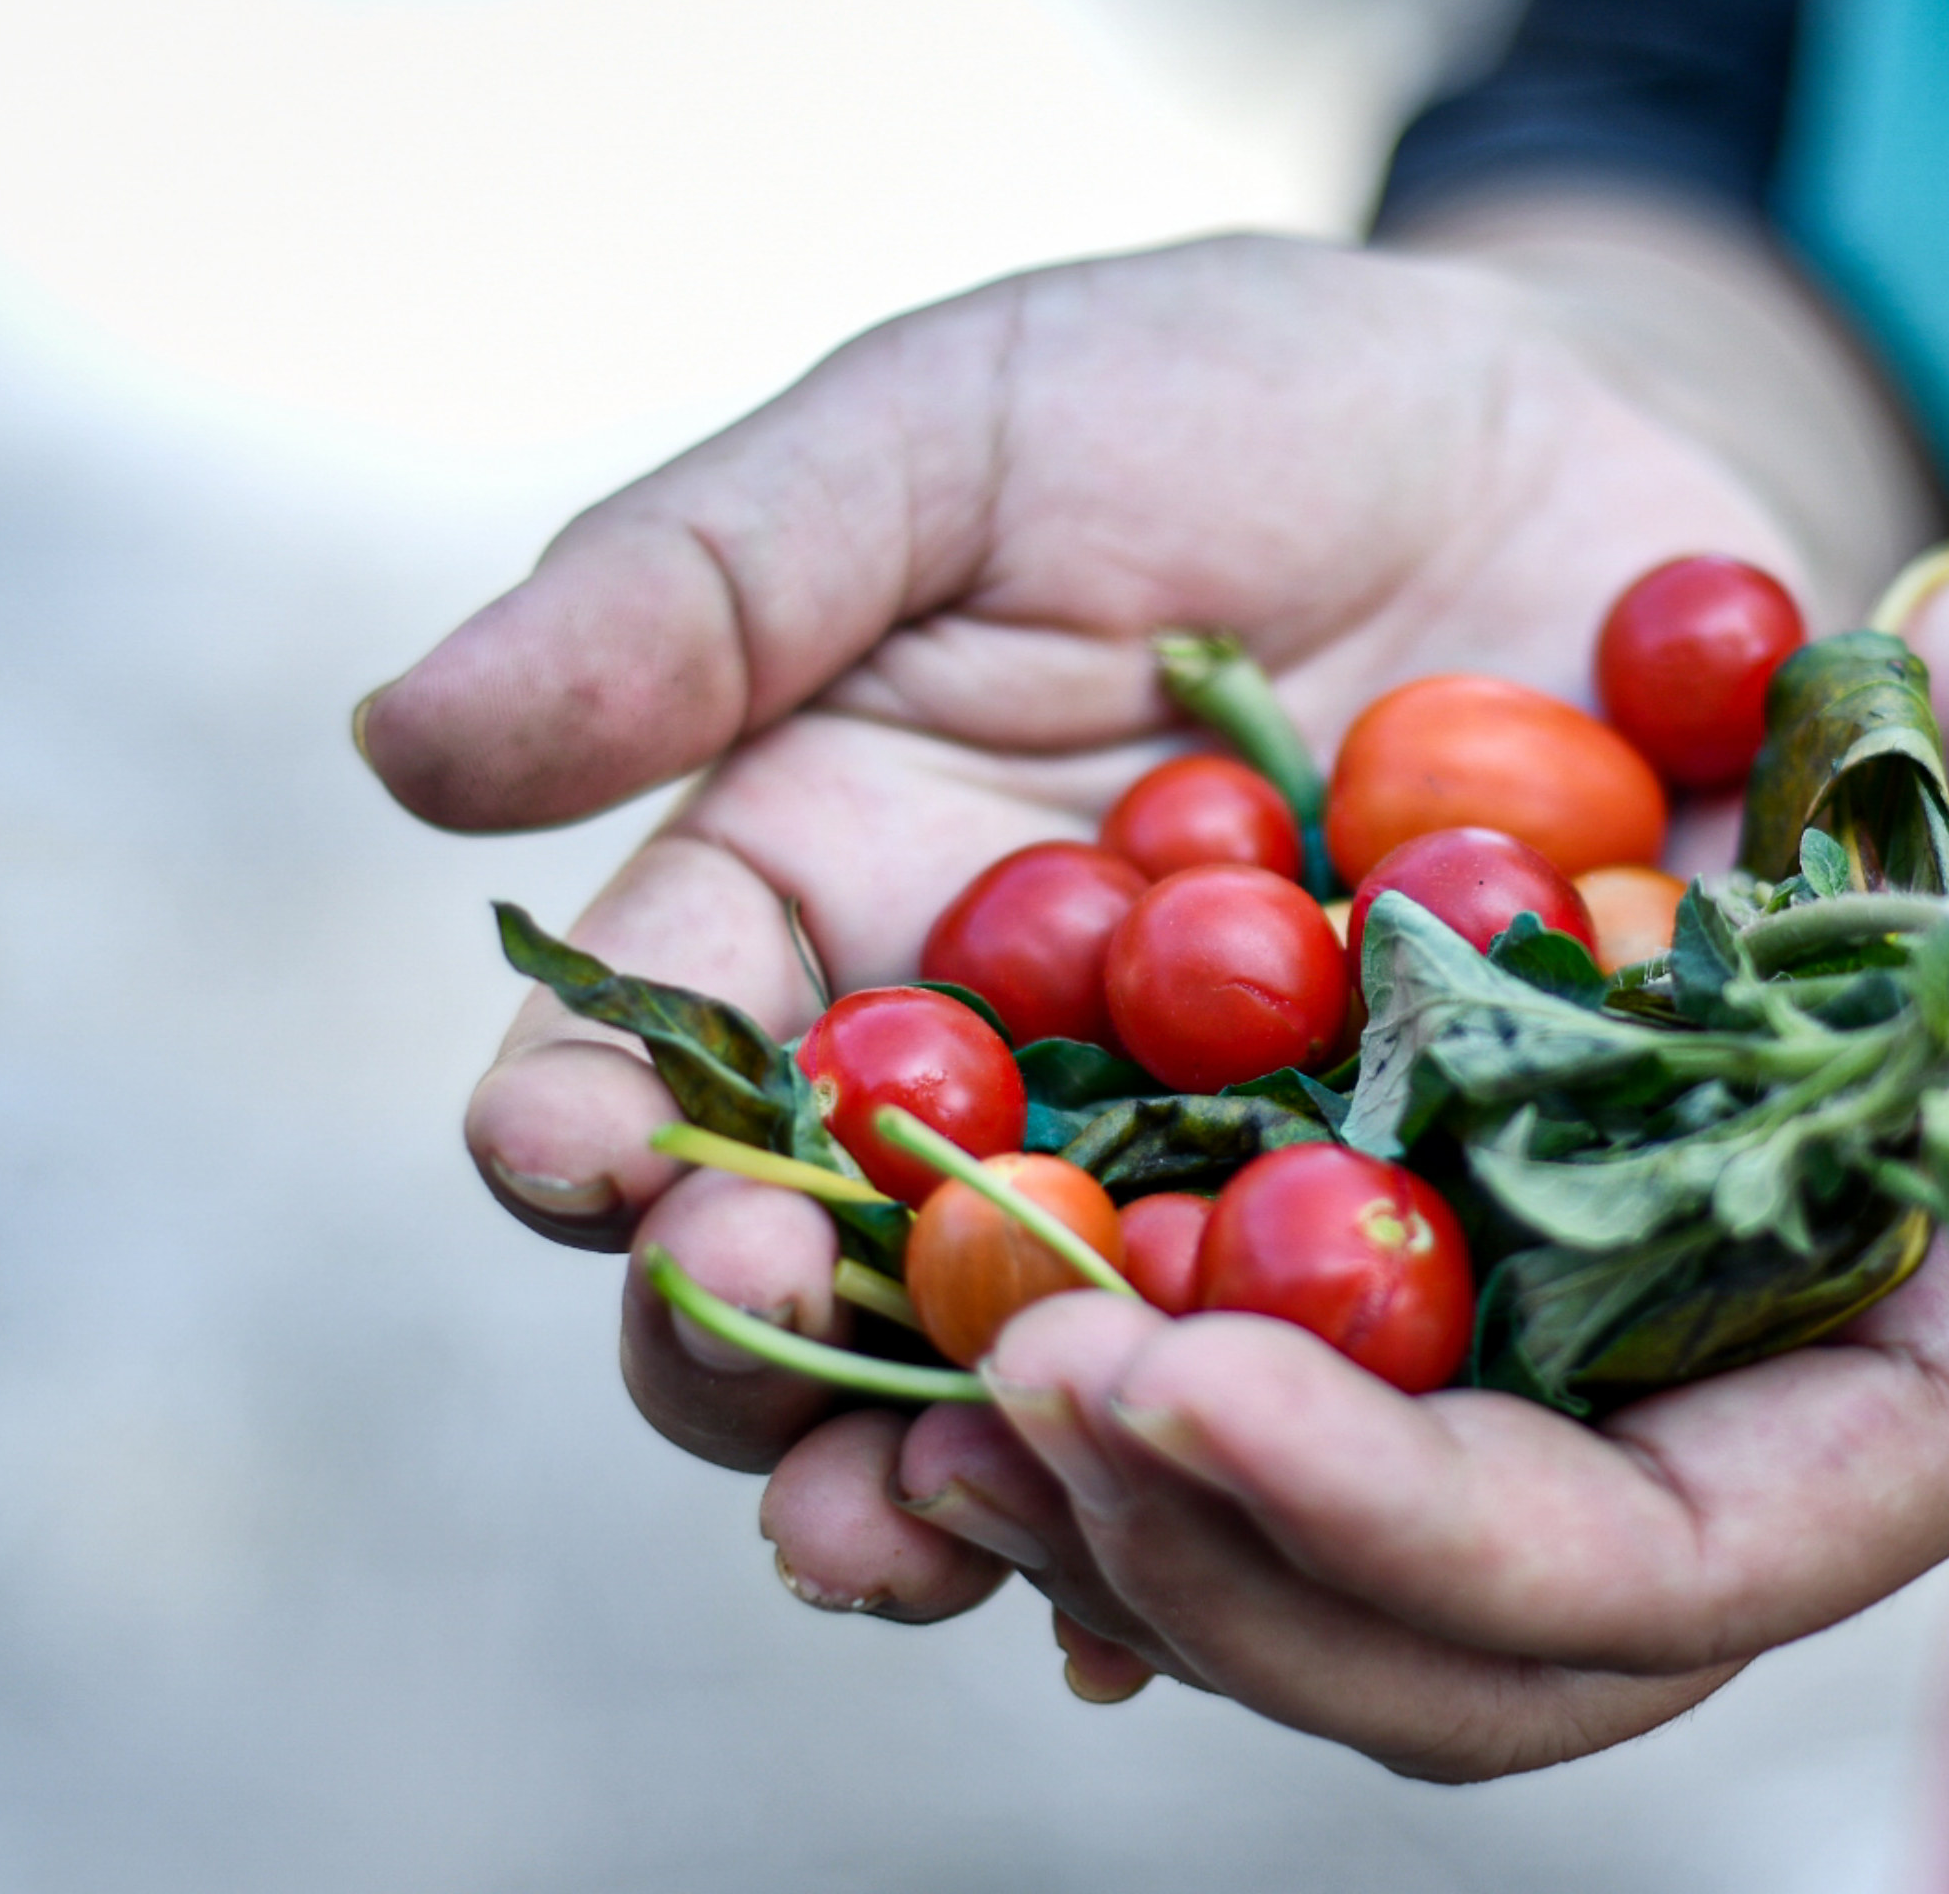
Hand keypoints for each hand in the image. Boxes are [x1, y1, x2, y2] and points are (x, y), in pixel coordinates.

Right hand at [361, 229, 1800, 1583]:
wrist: (1548, 438)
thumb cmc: (1215, 405)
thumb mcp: (952, 442)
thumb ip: (705, 584)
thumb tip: (399, 742)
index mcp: (829, 914)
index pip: (654, 1067)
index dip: (591, 1136)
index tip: (587, 1163)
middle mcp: (985, 1090)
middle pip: (823, 1288)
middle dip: (778, 1370)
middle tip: (794, 1409)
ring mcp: (1199, 1173)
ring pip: (1062, 1379)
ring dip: (1010, 1479)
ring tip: (988, 1544)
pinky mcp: (1415, 1206)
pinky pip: (1337, 1376)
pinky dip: (1295, 1464)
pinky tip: (1287, 1531)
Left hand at [762, 525, 1948, 1775]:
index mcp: (1914, 1412)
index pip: (1635, 1578)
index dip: (1399, 1529)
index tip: (1170, 1392)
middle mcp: (1728, 1403)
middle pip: (1427, 1611)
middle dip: (1195, 1535)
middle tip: (973, 1385)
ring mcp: (1601, 1294)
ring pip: (1317, 1484)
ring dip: (1103, 1452)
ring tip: (898, 1330)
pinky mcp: (1509, 1153)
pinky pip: (1285, 1277)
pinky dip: (1124, 1268)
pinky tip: (962, 1185)